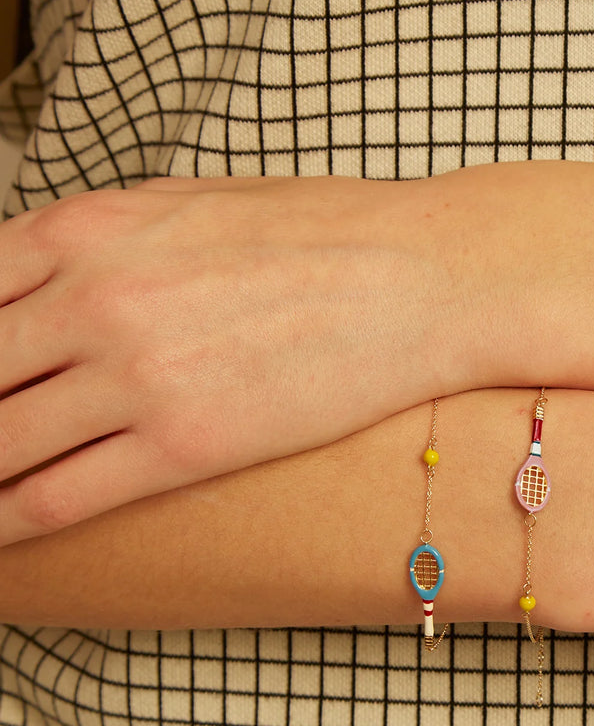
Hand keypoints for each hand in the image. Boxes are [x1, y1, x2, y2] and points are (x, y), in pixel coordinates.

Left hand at [0, 176, 454, 542]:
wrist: (419, 275)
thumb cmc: (310, 232)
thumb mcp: (176, 203)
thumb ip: (85, 241)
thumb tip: (24, 277)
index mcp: (83, 230)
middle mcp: (92, 299)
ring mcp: (136, 375)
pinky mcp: (184, 446)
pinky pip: (58, 496)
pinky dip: (5, 523)